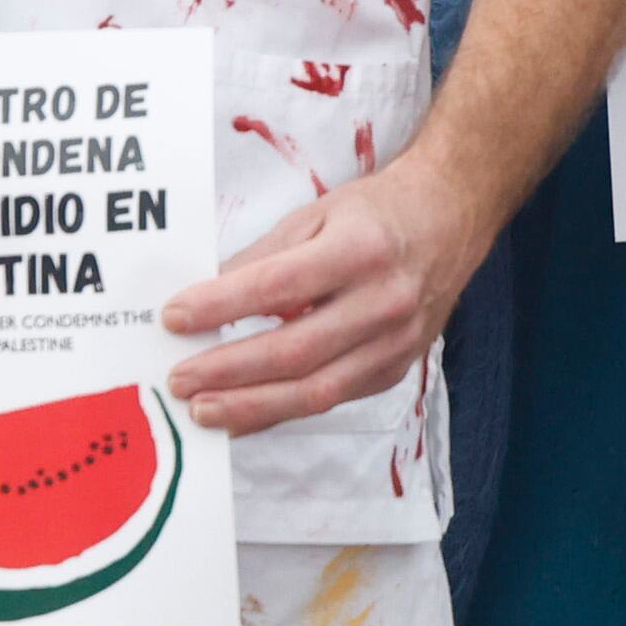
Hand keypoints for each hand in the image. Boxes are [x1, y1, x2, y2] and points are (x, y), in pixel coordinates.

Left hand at [160, 160, 484, 434]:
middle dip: (228, 370)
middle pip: (295, 350)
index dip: (221, 305)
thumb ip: (264, 258)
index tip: (173, 317)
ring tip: (202, 410)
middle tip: (179, 378)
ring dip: (251, 405)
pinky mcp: (395, 368)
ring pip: (316, 390)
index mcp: (361, 249)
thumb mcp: (317, 214)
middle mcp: (384, 300)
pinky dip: (283, 410)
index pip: (279, 285)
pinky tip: (245, 413)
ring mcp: (395, 342)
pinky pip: (333, 399)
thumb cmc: (378, 212)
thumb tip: (206, 297)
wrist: (451, 218)